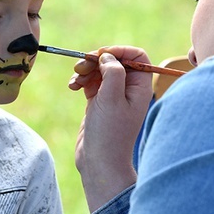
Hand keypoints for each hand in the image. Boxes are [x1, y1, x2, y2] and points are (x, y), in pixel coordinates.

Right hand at [68, 46, 153, 211]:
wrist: (99, 162)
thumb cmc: (109, 132)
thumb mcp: (112, 98)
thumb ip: (113, 71)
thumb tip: (107, 56)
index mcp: (140, 87)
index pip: (137, 56)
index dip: (119, 51)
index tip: (101, 55)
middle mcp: (129, 90)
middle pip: (115, 61)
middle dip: (97, 60)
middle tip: (81, 66)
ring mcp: (113, 96)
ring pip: (100, 70)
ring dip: (86, 70)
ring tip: (75, 79)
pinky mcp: (99, 103)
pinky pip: (90, 82)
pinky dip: (81, 80)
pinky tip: (72, 87)